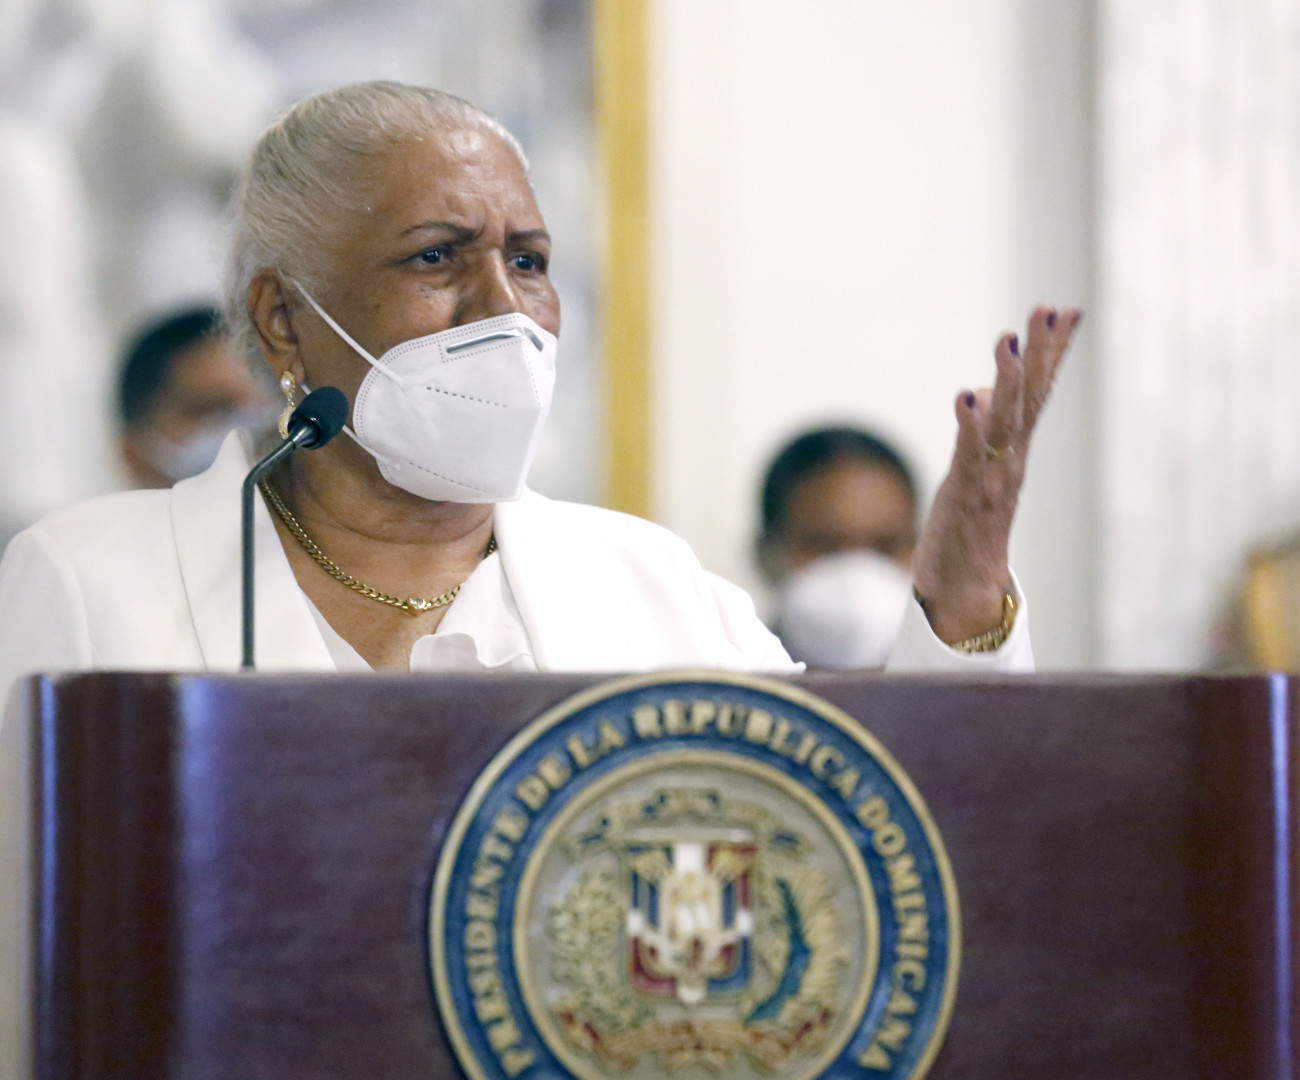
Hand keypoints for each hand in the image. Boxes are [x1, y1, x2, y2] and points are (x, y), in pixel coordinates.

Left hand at [912, 305, 1080, 643]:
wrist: (965, 589)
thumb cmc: (968, 527)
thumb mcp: (975, 470)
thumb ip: (981, 431)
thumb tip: (977, 392)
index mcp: (1014, 450)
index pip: (1037, 392)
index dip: (1052, 352)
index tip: (1066, 310)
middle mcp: (1010, 459)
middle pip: (1028, 397)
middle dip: (1039, 352)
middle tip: (1048, 309)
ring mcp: (992, 477)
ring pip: (1004, 420)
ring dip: (1006, 380)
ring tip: (1007, 339)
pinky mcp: (967, 496)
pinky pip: (970, 455)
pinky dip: (970, 427)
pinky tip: (966, 397)